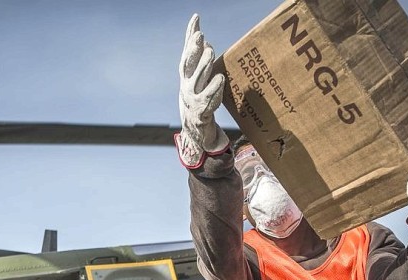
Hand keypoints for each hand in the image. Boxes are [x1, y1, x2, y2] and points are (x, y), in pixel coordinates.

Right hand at [175, 14, 229, 168]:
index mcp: (187, 76)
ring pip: (198, 80)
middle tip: (201, 36)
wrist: (195, 133)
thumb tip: (204, 39)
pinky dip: (214, 89)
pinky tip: (220, 79)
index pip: (188, 51)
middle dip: (194, 50)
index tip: (196, 18)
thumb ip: (201, 60)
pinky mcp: (200, 112)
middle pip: (188, 65)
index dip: (190, 35)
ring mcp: (192, 99)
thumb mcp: (199, 79)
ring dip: (204, 66)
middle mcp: (187, 86)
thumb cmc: (199, 101)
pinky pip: (208, 99)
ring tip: (211, 52)